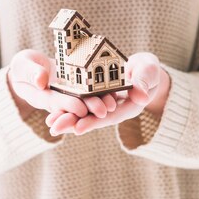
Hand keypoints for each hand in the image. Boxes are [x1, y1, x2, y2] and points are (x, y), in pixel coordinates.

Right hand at [6, 49, 117, 121]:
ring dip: (98, 102)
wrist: (29, 68)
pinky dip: (100, 90)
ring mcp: (68, 94)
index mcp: (41, 96)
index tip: (80, 108)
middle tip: (104, 110)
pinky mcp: (77, 87)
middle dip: (88, 108)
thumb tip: (41, 81)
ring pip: (84, 100)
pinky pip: (89, 90)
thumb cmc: (22, 67)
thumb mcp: (22, 66)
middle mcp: (57, 99)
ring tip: (112, 103)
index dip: (67, 105)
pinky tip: (114, 90)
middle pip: (74, 106)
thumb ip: (30, 72)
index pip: (55, 102)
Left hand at [45, 52, 170, 135]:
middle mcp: (114, 109)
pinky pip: (82, 103)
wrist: (144, 69)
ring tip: (49, 123)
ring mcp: (105, 105)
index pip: (110, 117)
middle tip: (54, 128)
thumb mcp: (149, 72)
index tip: (78, 128)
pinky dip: (69, 106)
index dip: (94, 122)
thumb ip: (144, 82)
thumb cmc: (149, 70)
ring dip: (68, 117)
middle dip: (73, 123)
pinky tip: (54, 109)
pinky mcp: (97, 97)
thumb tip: (141, 97)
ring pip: (85, 113)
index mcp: (128, 107)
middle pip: (93, 118)